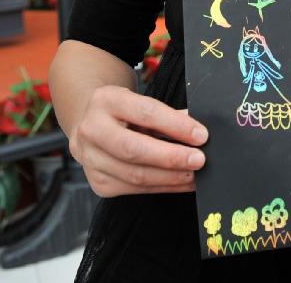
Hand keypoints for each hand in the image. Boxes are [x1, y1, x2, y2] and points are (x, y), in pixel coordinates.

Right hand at [69, 85, 208, 196]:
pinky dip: (162, 187)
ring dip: (171, 178)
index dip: (176, 126)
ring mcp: (91, 159)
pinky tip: (180, 183)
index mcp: (107, 100)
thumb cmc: (124, 111)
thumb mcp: (141, 102)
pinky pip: (134, 189)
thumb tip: (198, 132)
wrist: (89, 122)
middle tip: (199, 160)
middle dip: (172, 157)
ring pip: (135, 175)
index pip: (146, 113)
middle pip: (135, 149)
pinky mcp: (98, 182)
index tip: (201, 135)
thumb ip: (168, 115)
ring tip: (195, 175)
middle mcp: (92, 130)